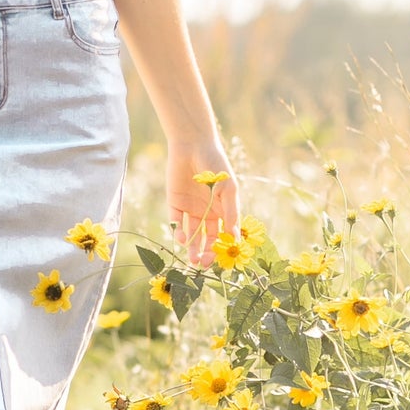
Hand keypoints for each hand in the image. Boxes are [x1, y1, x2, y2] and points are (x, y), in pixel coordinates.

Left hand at [166, 144, 239, 268]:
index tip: (221, 259)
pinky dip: (179, 232)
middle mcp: (207, 212)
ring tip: (193, 259)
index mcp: (223, 209)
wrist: (193, 145)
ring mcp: (191, 209)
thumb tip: (235, 237)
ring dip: (193, 248)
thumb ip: (230, 212)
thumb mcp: (228, 188)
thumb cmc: (216, 164)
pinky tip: (183, 239)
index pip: (223, 234)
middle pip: (207, 238)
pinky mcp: (175, 203)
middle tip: (204, 263)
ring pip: (192, 234)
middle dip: (206, 252)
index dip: (222, 247)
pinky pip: (177, 222)